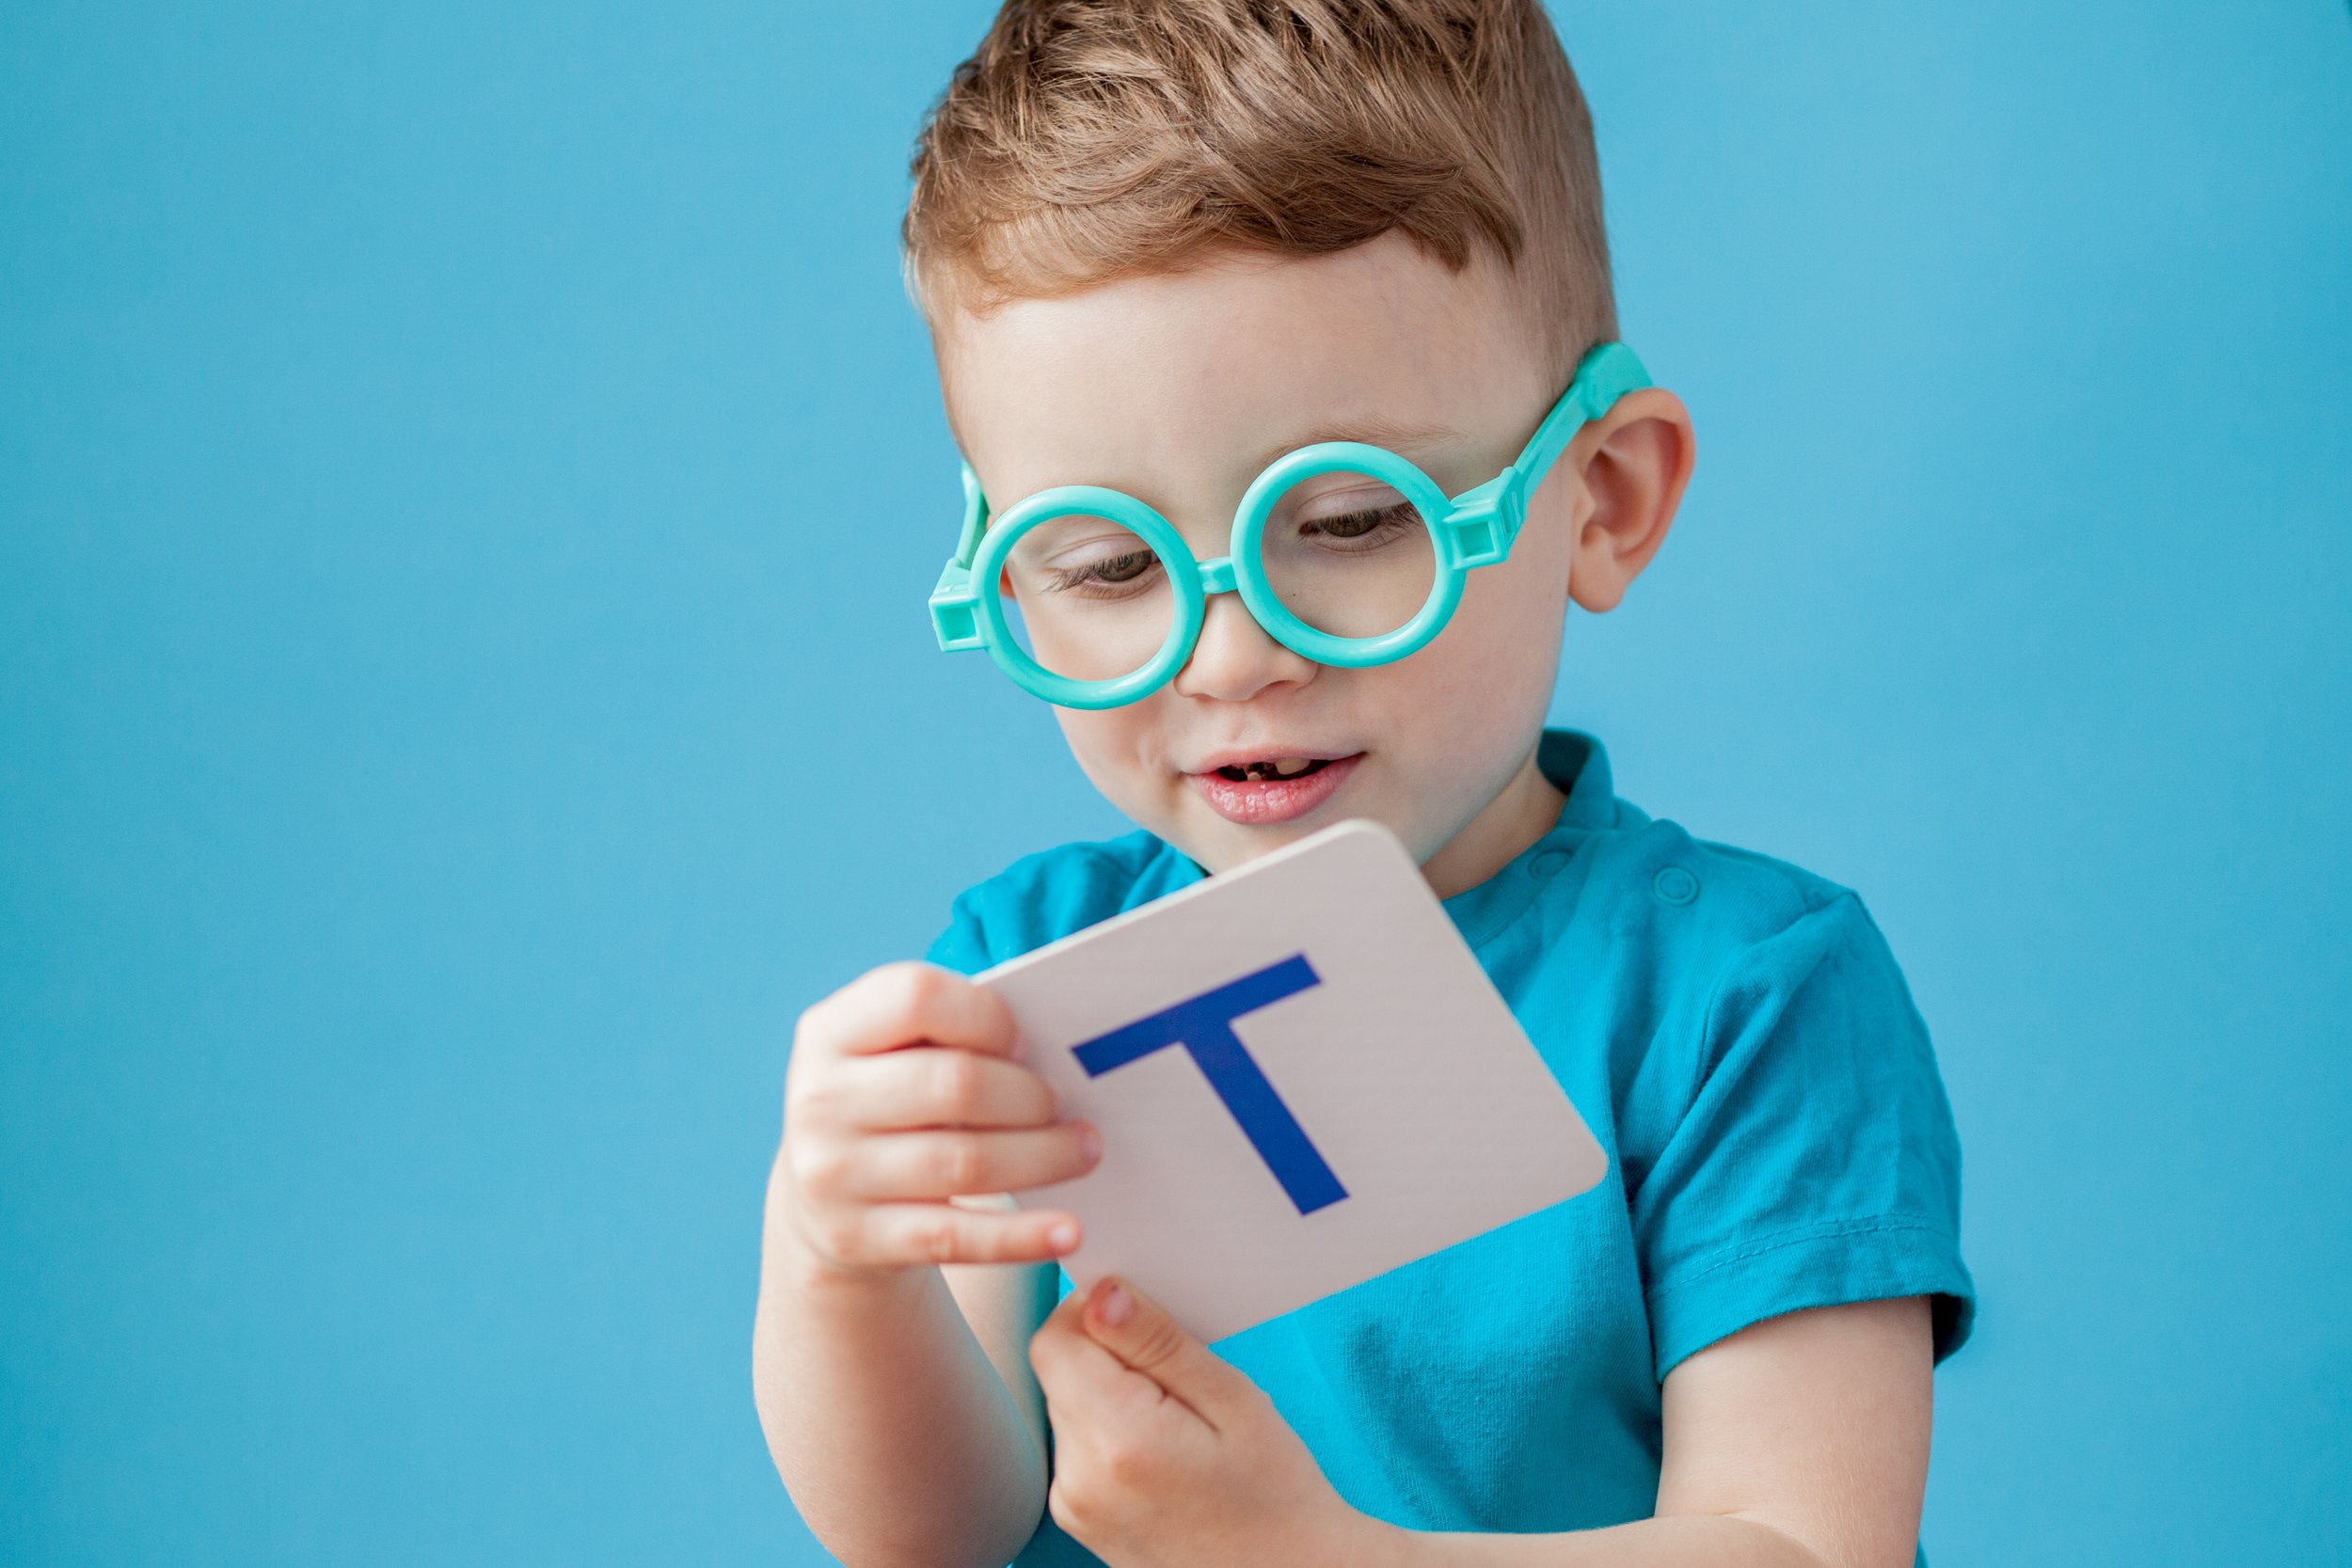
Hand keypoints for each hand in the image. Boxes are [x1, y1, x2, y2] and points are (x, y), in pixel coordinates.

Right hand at [774, 961, 1101, 1276]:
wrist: (822, 1200)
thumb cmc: (889, 1102)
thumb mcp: (889, 1054)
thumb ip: (950, 1036)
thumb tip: (1059, 1055)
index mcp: (830, 1032)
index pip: (916, 999)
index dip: (985, 1016)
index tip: (1023, 1043)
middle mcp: (820, 1100)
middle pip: (955, 1083)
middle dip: (1029, 1095)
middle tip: (1065, 1106)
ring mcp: (833, 1174)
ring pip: (965, 1163)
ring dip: (1043, 1156)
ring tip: (1084, 1151)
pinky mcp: (858, 1239)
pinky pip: (956, 1238)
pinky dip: (1021, 1236)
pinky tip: (1068, 1230)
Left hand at [1029, 1275, 1400, 1567]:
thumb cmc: (1276, 1493)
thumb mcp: (1233, 1401)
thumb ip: (1158, 1343)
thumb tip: (1100, 1290)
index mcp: (1119, 1440)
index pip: (1056, 1338)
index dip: (1095, 1313)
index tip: (1151, 1324)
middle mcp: (1078, 1477)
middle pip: (1061, 1371)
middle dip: (1111, 1356)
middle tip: (1183, 1381)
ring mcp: (1072, 1505)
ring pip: (1068, 1405)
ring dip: (1112, 1395)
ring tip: (1180, 1424)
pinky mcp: (1076, 1519)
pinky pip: (1077, 1446)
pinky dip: (1112, 1433)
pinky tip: (1165, 1454)